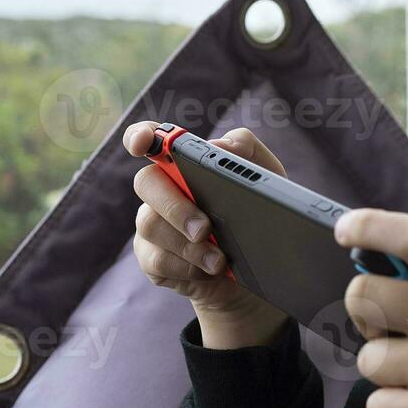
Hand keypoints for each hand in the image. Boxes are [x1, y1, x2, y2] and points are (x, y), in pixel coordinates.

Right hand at [123, 122, 288, 347]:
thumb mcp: (267, 177)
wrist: (261, 267)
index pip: (151, 138)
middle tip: (204, 228)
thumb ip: (247, 149)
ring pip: (150, 225)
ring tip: (219, 260)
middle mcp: (163, 190)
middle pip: (146, 182)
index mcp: (185, 163)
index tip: (144, 143)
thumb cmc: (258, 212)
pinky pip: (156, 260)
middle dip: (175, 206)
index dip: (140, 135)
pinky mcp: (153, 259)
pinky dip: (186, 268)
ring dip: (187, 245)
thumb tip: (221, 146)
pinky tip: (208, 271)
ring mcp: (153, 224)